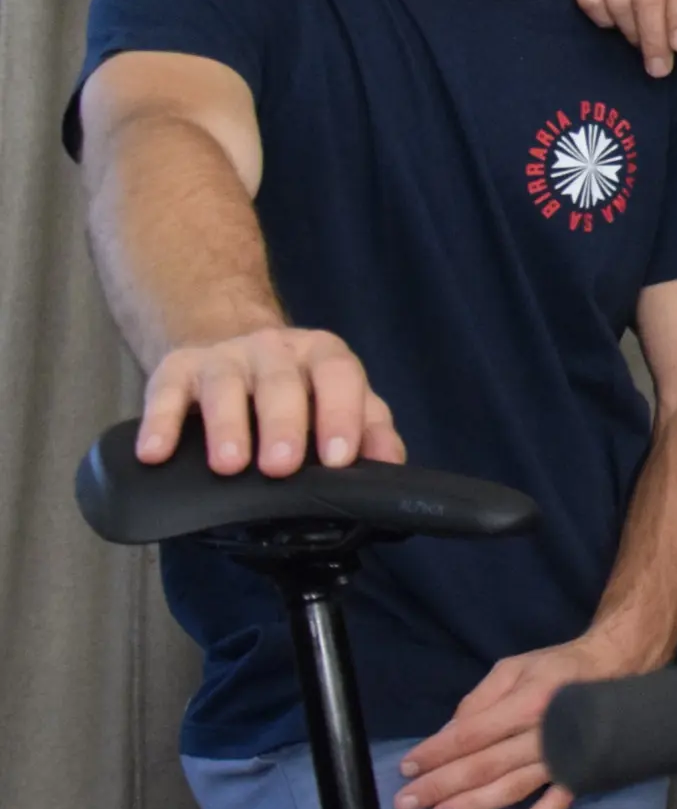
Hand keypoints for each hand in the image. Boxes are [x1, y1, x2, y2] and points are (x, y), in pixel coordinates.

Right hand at [139, 325, 402, 476]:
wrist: (228, 342)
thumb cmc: (296, 388)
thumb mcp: (337, 400)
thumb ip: (370, 427)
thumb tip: (390, 465)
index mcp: (322, 355)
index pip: (339, 376)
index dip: (341, 415)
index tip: (339, 459)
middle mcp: (274, 351)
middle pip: (282, 382)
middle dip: (283, 424)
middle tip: (281, 466)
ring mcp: (223, 358)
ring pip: (225, 386)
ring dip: (227, 426)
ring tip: (228, 465)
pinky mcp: (176, 370)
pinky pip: (165, 393)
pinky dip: (160, 423)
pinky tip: (155, 453)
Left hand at [399, 633, 637, 808]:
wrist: (616, 669)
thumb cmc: (557, 668)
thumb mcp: (514, 668)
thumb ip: (480, 699)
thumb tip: (447, 735)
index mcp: (527, 701)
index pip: (473, 732)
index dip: (437, 751)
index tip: (407, 767)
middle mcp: (544, 732)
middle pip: (486, 764)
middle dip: (442, 784)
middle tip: (405, 803)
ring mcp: (563, 756)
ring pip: (513, 786)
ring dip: (476, 805)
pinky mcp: (580, 772)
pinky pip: (557, 803)